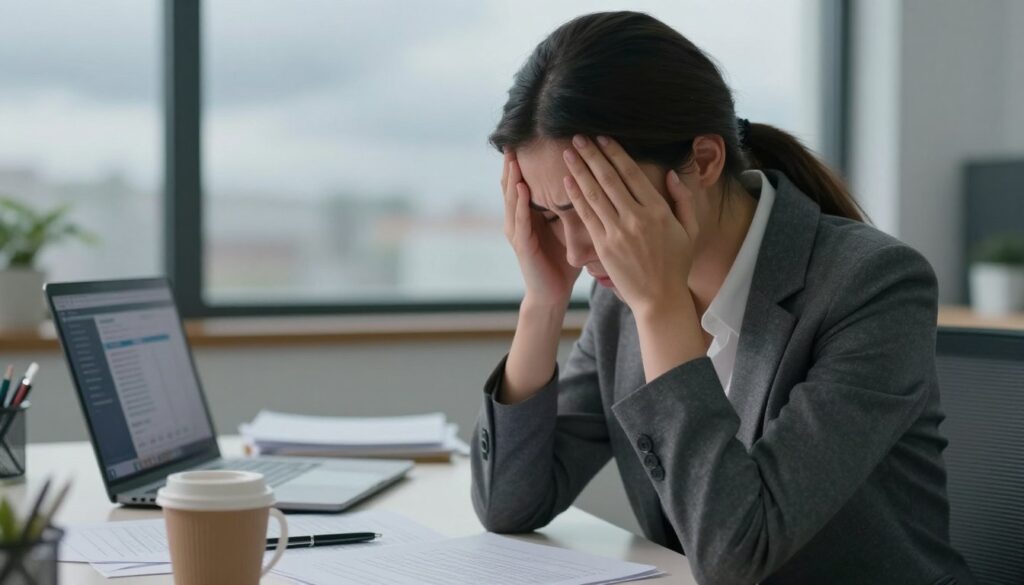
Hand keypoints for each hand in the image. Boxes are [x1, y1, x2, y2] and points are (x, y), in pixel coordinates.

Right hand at [501, 149, 581, 306]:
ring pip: (511, 197)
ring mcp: (517, 231)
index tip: (530, 135)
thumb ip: (572, 205)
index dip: (525, 159)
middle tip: (514, 137)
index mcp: (530, 213)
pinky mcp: (521, 245)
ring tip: (513, 156)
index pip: (524, 179)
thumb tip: (593, 179)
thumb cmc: (563, 261)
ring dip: (512, 176)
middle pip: (512, 183)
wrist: (553, 293)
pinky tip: (522, 188)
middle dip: (512, 161)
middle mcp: (518, 218)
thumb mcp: (568, 227)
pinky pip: (519, 219)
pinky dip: (520, 202)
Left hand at [561, 135, 698, 317]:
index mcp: (658, 211)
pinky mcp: (603, 247)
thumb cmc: (676, 264)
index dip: (614, 154)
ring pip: (594, 194)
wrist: (660, 298)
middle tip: (578, 137)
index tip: (602, 138)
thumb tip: (670, 174)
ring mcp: (618, 232)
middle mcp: (636, 218)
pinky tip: (567, 182)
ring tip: (569, 153)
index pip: (631, 174)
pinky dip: (576, 197)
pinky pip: (587, 216)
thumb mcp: (690, 230)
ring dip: (580, 171)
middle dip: (592, 155)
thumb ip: (683, 200)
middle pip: (609, 179)